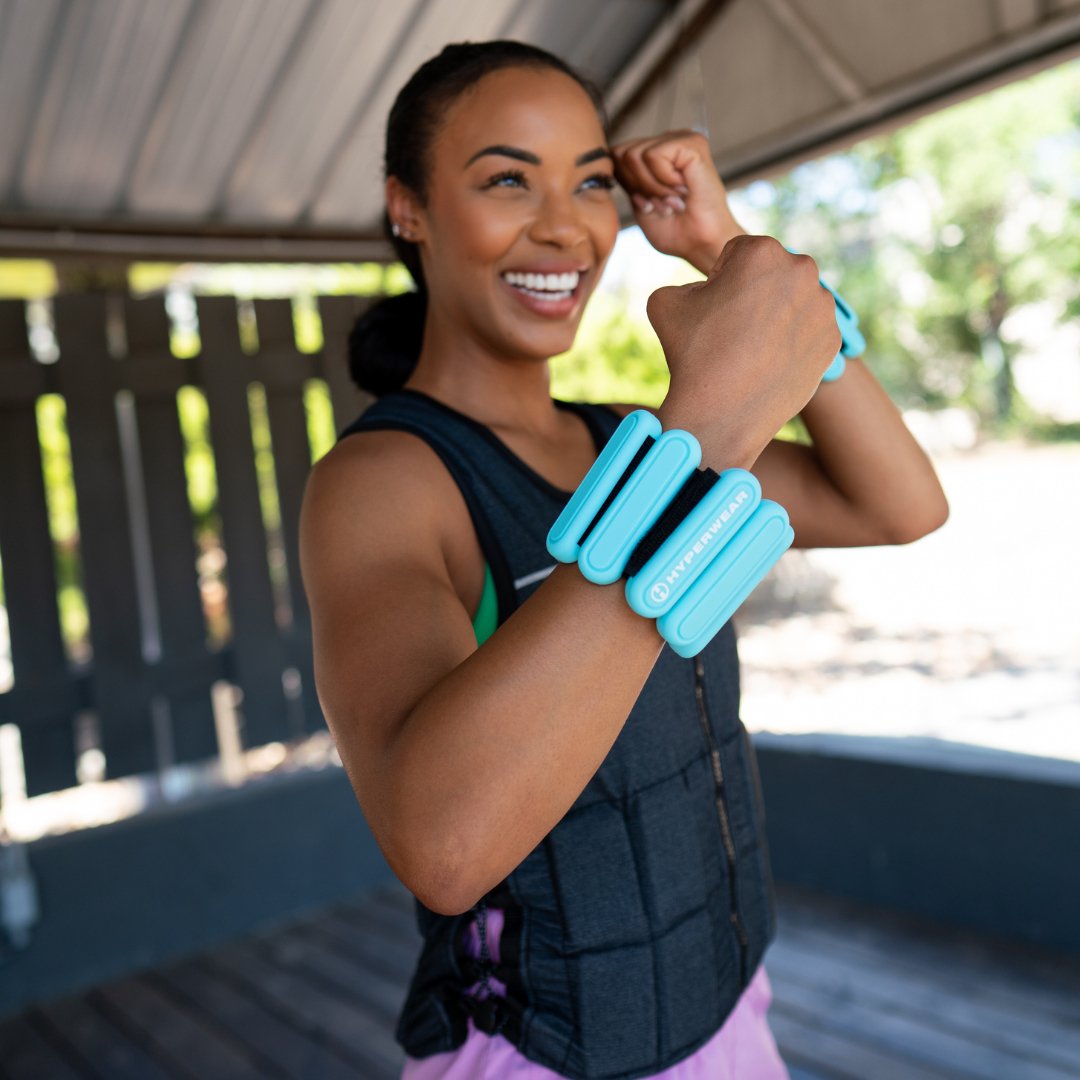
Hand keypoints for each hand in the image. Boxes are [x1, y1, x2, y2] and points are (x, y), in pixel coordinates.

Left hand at [611, 130, 743, 273]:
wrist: (702, 244)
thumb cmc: (675, 231)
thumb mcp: (640, 204)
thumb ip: (626, 179)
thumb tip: (612, 154)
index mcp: (656, 154)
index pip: (616, 156)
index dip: (627, 185)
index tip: (652, 204)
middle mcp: (668, 141)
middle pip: (621, 153)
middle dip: (637, 187)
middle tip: (664, 203)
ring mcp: (680, 139)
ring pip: (633, 155)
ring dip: (651, 187)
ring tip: (674, 199)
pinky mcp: (691, 142)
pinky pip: (653, 155)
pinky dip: (662, 182)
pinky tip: (683, 189)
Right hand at [649, 236, 840, 469]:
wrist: (722, 413)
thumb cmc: (693, 354)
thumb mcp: (665, 301)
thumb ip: (687, 282)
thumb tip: (705, 291)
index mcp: (762, 251)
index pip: (740, 253)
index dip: (721, 279)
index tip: (713, 308)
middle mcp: (802, 270)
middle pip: (773, 273)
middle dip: (754, 292)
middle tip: (733, 328)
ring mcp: (822, 307)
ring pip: (794, 301)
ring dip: (776, 315)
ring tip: (751, 348)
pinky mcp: (832, 340)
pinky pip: (807, 331)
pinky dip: (791, 342)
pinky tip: (768, 362)